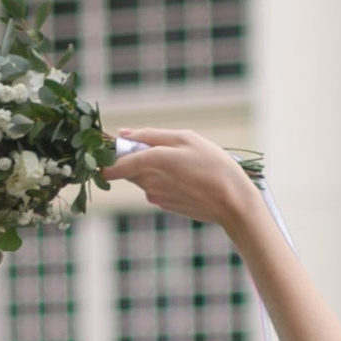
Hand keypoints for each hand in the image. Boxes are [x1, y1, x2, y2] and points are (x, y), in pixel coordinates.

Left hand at [105, 126, 262, 230]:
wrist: (233, 202)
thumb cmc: (214, 165)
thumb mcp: (187, 138)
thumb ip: (151, 135)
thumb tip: (124, 134)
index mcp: (151, 160)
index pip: (113, 164)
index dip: (107, 157)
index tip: (113, 148)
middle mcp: (148, 181)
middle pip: (127, 168)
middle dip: (136, 157)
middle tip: (165, 150)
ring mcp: (155, 196)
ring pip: (142, 178)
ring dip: (154, 169)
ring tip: (183, 165)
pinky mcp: (165, 205)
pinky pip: (156, 188)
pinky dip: (165, 181)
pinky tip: (187, 179)